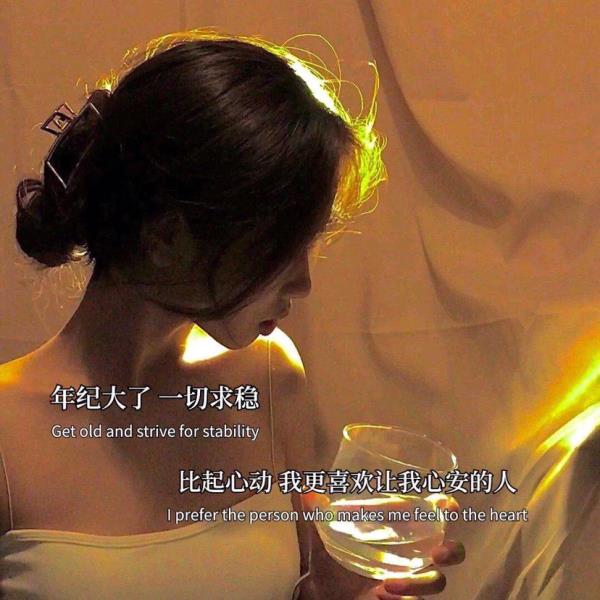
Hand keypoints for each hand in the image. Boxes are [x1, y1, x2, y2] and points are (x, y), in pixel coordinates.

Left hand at [301, 493, 465, 599]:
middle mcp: (412, 555)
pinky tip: (380, 597)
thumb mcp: (323, 536)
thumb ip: (316, 513)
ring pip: (437, 583)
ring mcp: (411, 581)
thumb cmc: (333, 561)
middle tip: (437, 553)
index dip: (447, 508)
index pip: (434, 517)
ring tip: (388, 584)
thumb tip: (304, 488)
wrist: (325, 596)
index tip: (447, 503)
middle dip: (451, 551)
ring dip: (418, 584)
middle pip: (451, 552)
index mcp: (400, 531)